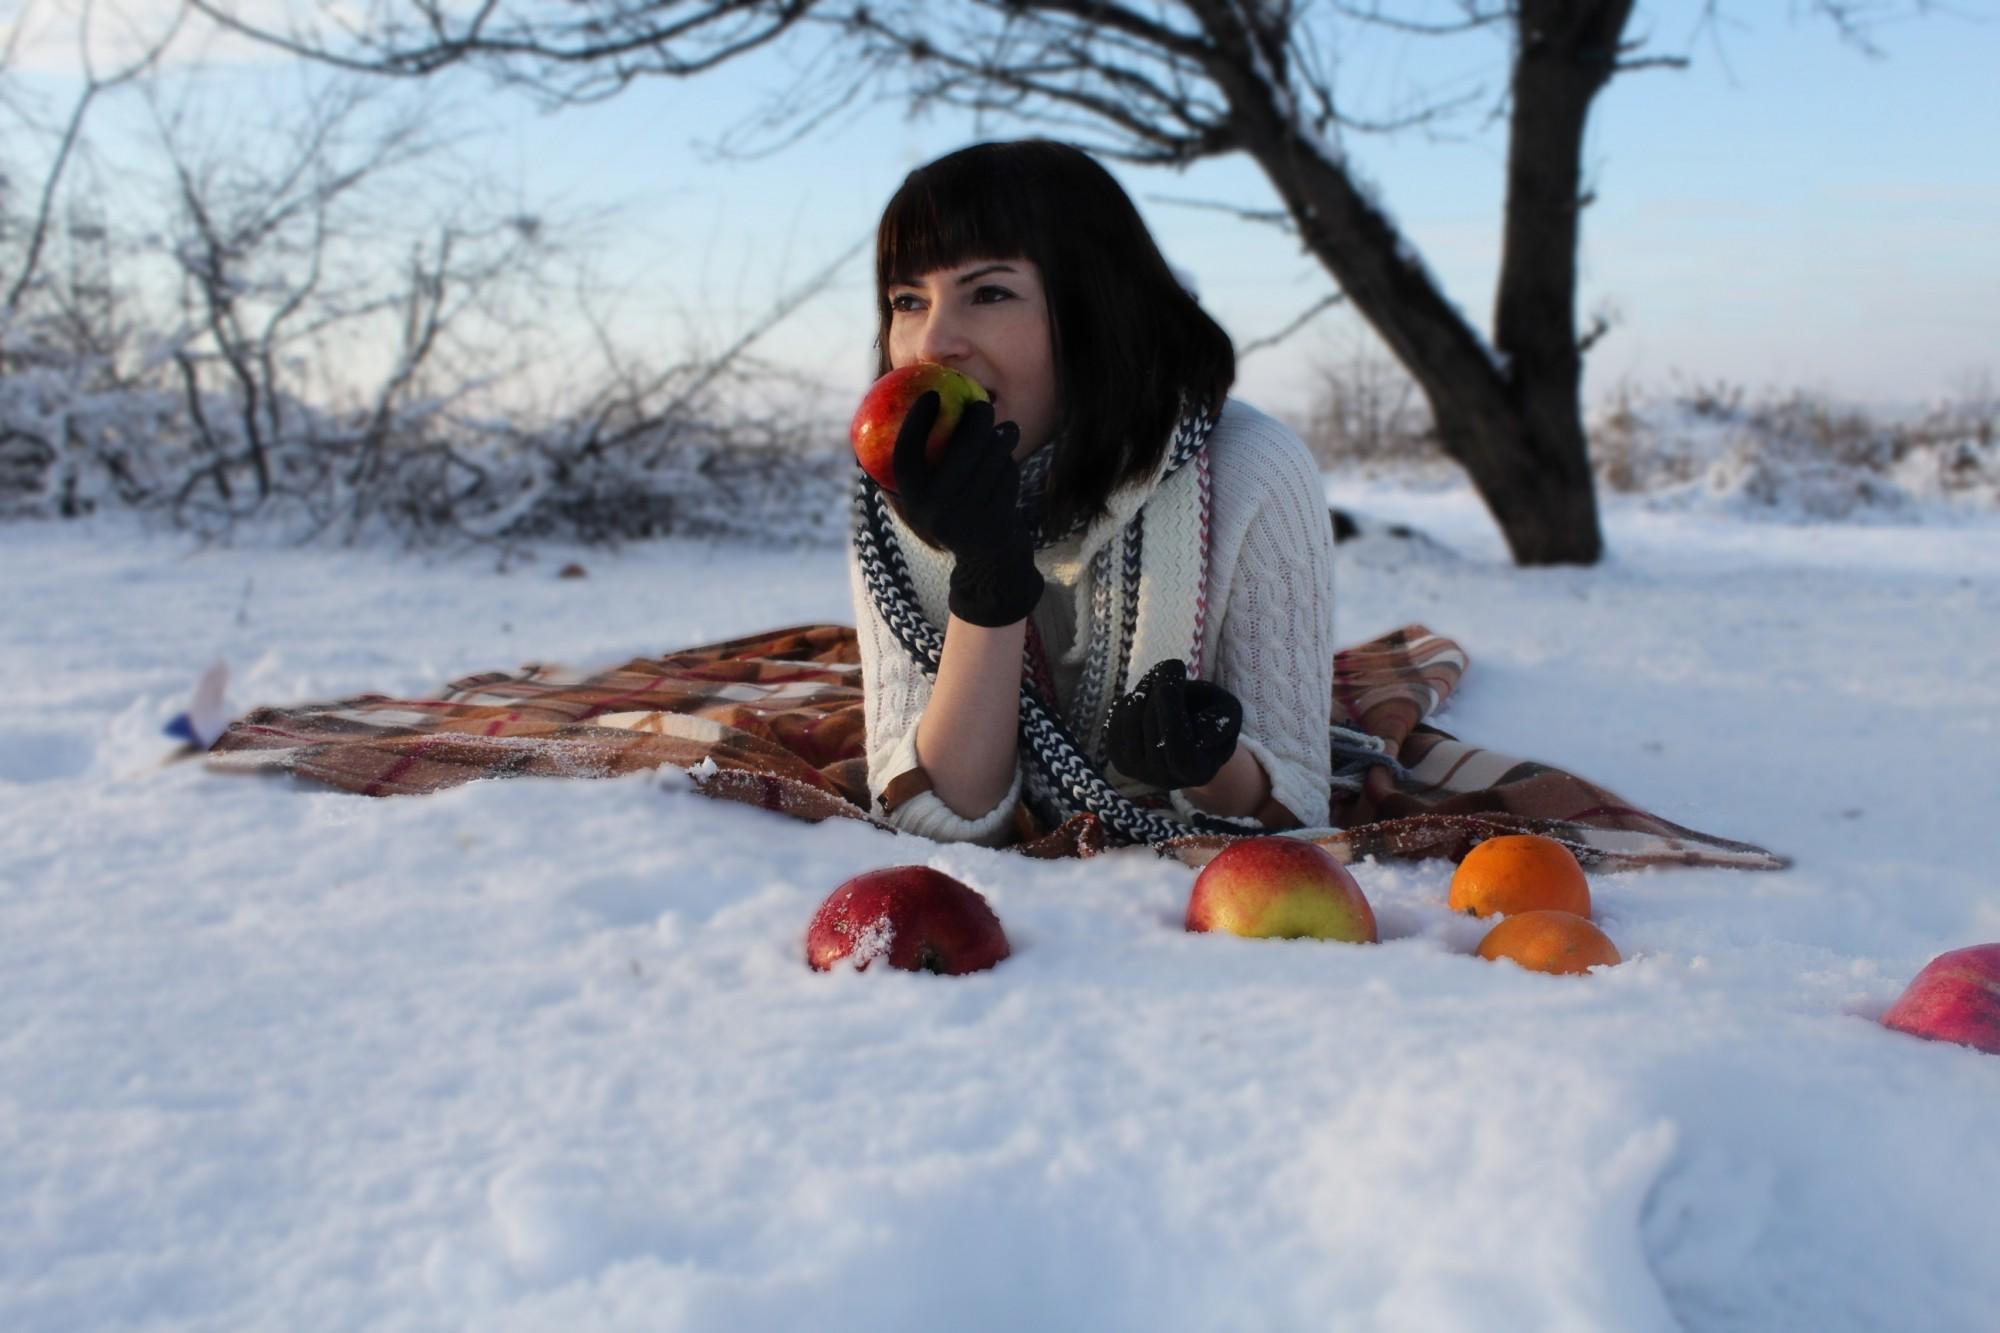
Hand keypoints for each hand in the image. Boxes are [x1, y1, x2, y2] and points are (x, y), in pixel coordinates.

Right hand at [891, 390, 1042, 626]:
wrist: (987, 559)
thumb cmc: (957, 509)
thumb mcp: (933, 493)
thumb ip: (926, 459)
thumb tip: (920, 399)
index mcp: (911, 499)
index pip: (906, 454)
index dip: (915, 422)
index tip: (931, 395)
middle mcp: (934, 512)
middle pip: (959, 452)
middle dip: (974, 421)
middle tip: (983, 405)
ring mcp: (966, 519)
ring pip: (989, 462)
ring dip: (1001, 441)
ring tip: (1007, 429)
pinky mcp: (994, 523)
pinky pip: (1006, 478)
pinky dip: (1010, 466)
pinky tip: (1009, 462)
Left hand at [1105, 659, 1243, 789]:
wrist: (1189, 738)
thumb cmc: (1212, 721)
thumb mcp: (1228, 715)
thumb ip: (1220, 721)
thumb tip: (1197, 729)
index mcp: (1195, 772)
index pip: (1177, 744)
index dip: (1172, 704)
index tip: (1177, 668)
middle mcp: (1164, 778)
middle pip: (1151, 728)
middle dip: (1157, 691)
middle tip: (1167, 668)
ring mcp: (1137, 771)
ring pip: (1130, 724)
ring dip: (1142, 692)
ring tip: (1157, 679)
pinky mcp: (1117, 758)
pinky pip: (1115, 724)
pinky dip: (1128, 702)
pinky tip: (1145, 697)